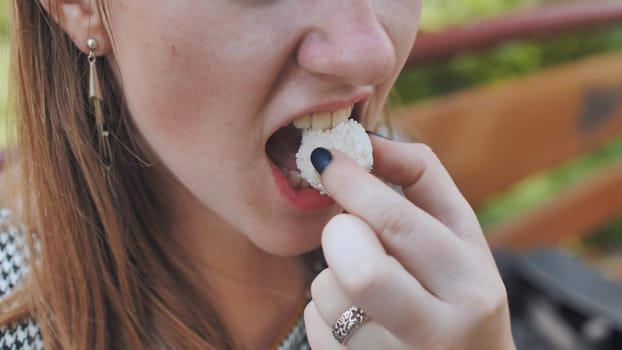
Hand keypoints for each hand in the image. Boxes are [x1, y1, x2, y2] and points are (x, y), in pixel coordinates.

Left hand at [304, 136, 515, 349]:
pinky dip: (325, 309)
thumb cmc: (457, 289)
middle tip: (345, 227)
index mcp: (470, 284)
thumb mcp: (458, 234)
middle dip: (339, 235)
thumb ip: (419, 177)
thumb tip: (364, 140)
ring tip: (362, 284)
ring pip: (329, 297)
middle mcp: (441, 331)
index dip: (352, 184)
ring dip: (331, 276)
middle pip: (360, 270)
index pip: (399, 224)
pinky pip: (316, 326)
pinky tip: (358, 317)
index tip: (325, 158)